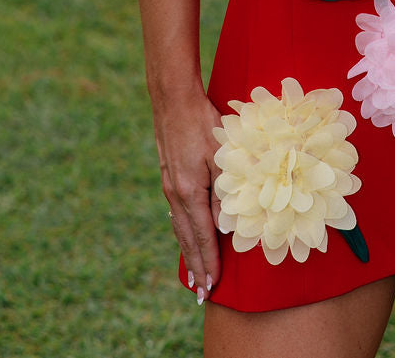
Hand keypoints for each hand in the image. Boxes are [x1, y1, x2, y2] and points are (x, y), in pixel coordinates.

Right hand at [155, 87, 224, 300]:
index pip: (203, 237)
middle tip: (202, 295)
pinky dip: (182, 232)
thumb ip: (224, 192)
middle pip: (187, 239)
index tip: (212, 287)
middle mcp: (176, 194)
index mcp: (190, 193)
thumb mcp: (221, 157)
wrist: (173, 100)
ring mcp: (169, 186)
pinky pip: (176, 213)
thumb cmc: (203, 123)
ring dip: (188, 253)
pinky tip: (185, 237)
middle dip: (196, 268)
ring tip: (193, 276)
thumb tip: (225, 225)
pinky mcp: (168, 176)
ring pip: (180, 228)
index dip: (209, 263)